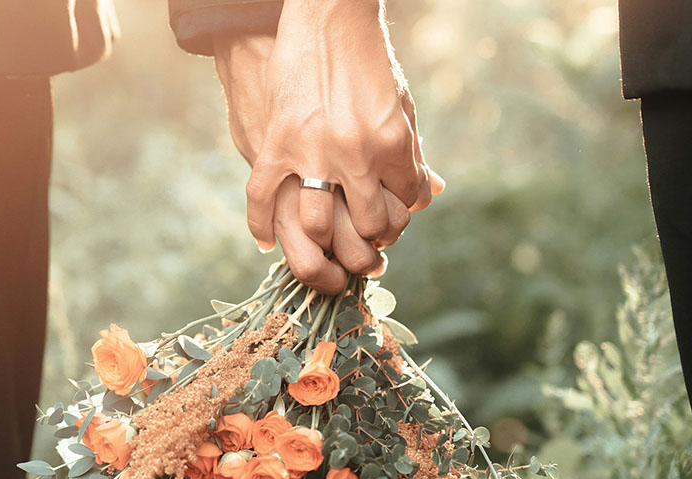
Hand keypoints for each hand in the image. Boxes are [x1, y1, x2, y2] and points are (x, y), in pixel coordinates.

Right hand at [215, 30, 419, 292]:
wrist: (327, 18)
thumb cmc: (368, 61)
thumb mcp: (401, 103)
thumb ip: (412, 152)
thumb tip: (430, 193)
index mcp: (392, 142)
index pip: (407, 205)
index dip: (401, 216)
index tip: (391, 218)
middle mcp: (355, 153)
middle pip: (368, 227)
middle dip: (370, 242)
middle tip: (364, 244)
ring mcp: (312, 151)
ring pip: (317, 226)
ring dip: (322, 242)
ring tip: (324, 242)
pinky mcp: (275, 143)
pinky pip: (263, 199)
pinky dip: (261, 227)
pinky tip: (267, 241)